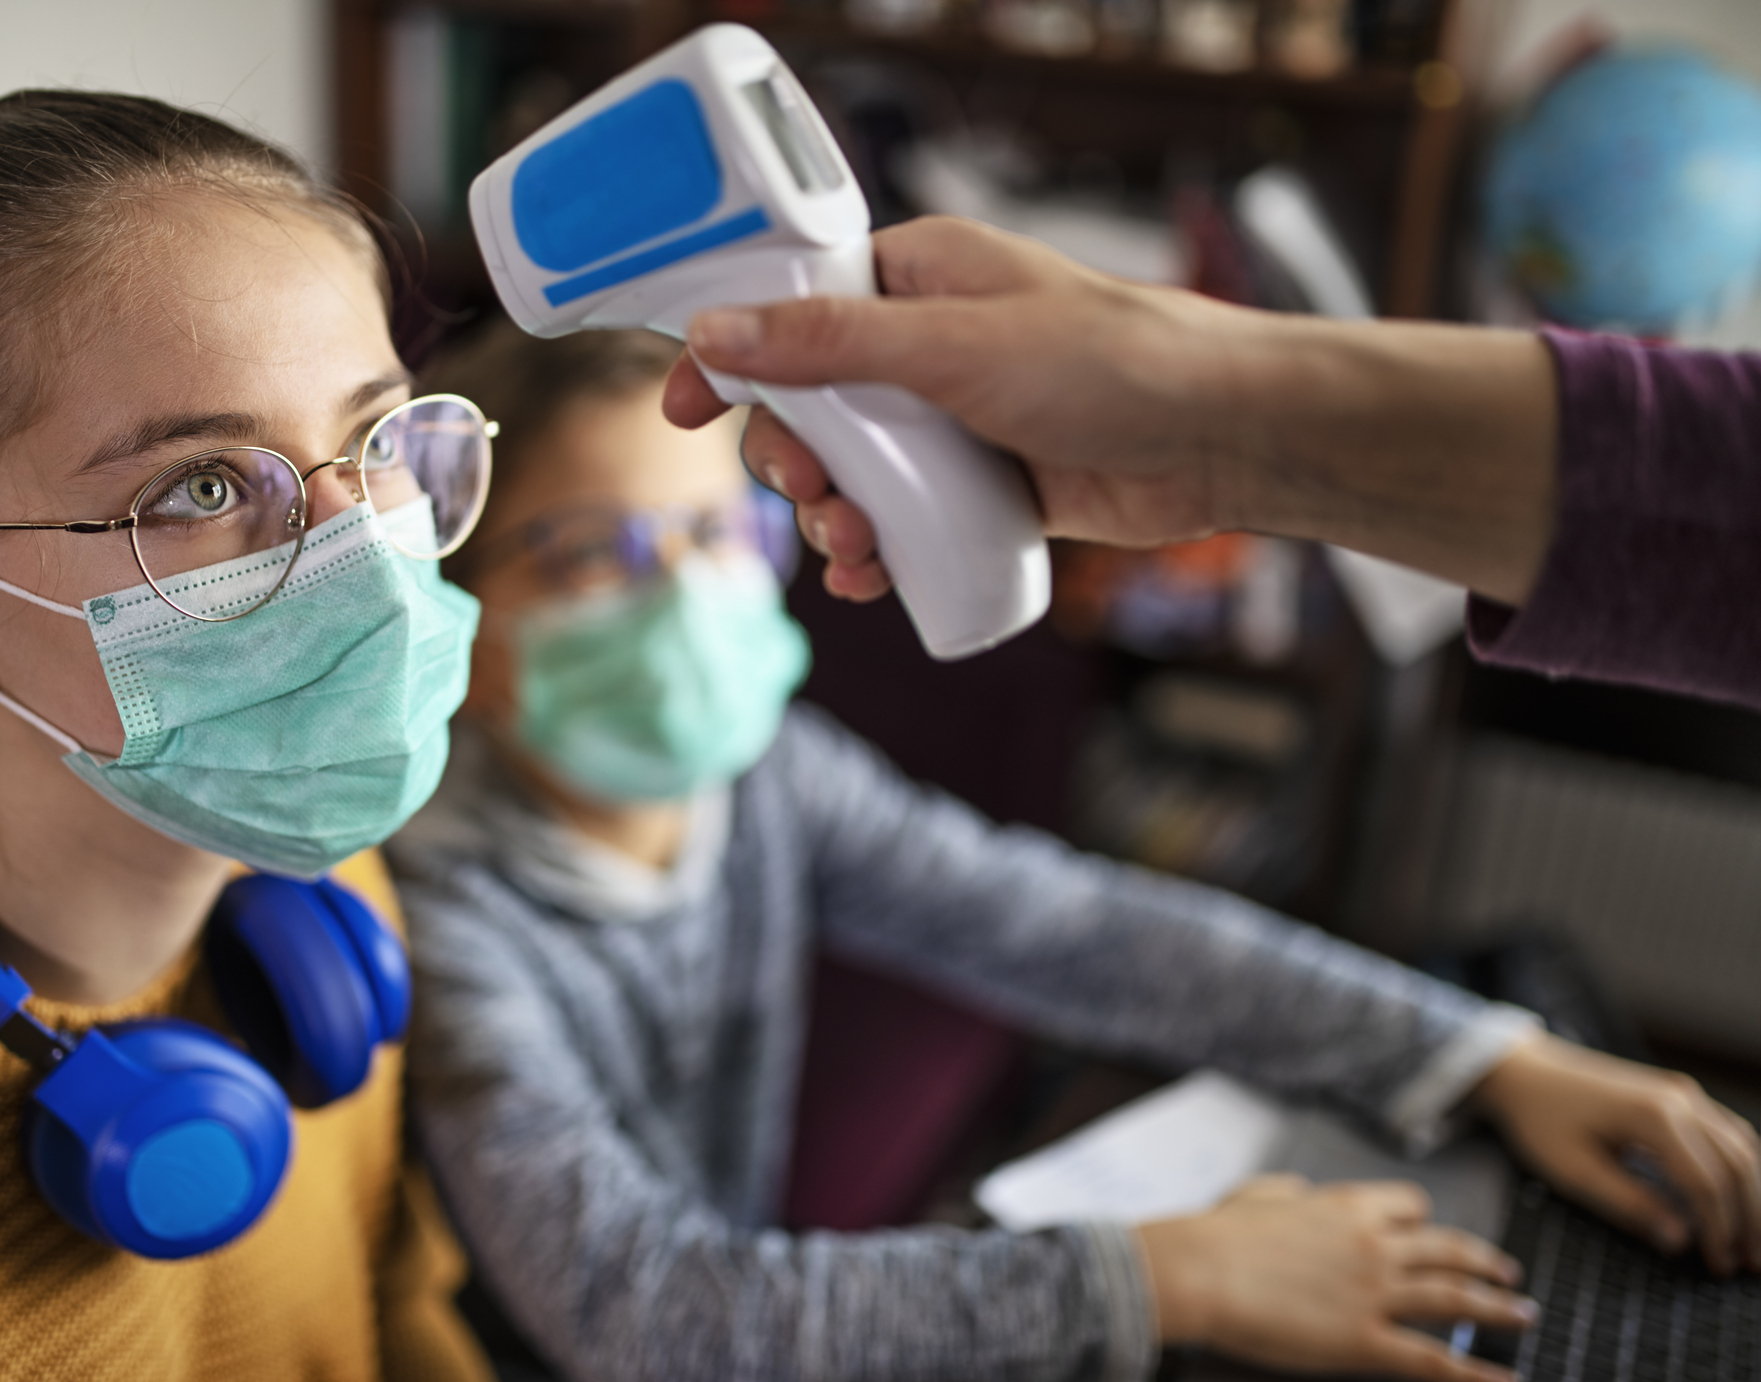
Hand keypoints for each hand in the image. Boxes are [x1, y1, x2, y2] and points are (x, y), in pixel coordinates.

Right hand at [664, 217, 1243, 601]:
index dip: (733, 359)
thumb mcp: (950, 347)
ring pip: (854, 474)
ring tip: (853, 548)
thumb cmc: (1106, 362)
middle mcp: (929, 346)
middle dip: (794, 460)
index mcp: (917, 280)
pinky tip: (873, 580)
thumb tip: (715, 335)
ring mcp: (954, 421)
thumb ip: (829, 346)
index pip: (793, 312)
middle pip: (812, 407)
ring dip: (833, 518)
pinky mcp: (984, 486)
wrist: (1218, 439)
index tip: (684, 410)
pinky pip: (904, 520)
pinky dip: (879, 553)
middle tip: (809, 492)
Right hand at [1135, 1175, 1535, 1381]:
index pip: (1411, 1207)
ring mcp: (1374, 1293)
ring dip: (1499, 1309)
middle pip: (1450, 1250)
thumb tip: (1299, 1192)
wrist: (1200, 1270)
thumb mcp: (1257, 1194)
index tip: (1437, 1233)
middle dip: (1486, 1263)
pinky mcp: (1365, 1340)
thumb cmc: (1217, 1234)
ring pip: (1456, 1298)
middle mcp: (1374, 1245)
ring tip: (1525, 1317)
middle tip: (1509, 1275)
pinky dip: (1476, 1376)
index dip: (1427, 1222)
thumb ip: (1288, 1193)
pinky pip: (1434, 1360)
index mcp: (1346, 1206)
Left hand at [1470, 1031, 1760, 1274]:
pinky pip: (1727, 1133)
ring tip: (1753, 1241)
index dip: (1719, 1230)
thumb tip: (1680, 1241)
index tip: (1720, 1267)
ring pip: (1743, 1147)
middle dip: (1751, 1218)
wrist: (1523, 1071)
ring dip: (1754, 1196)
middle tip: (1752, 1264)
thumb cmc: (1539, 1120)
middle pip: (1739, 1164)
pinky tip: (1741, 1201)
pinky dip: (1741, 1169)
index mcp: (1653, 1117)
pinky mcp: (1679, 1096)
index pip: (1706, 1183)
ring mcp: (1683, 1093)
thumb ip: (1628, 1204)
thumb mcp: (1572, 1171)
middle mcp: (1680, 1099)